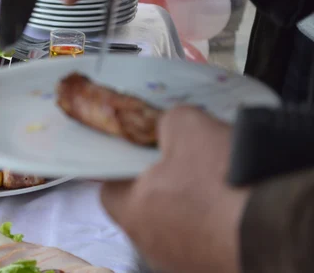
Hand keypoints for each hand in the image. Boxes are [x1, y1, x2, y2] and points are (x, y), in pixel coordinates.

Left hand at [100, 106, 248, 272]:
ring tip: (214, 182)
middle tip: (184, 163)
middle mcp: (150, 243)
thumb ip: (168, 123)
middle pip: (145, 206)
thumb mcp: (189, 128)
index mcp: (132, 212)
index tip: (139, 154)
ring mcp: (182, 260)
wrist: (272, 228)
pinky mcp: (212, 266)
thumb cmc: (222, 184)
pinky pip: (205, 237)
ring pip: (177, 223)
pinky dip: (214, 222)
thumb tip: (171, 124)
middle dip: (162, 184)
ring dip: (191, 204)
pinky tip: (232, 204)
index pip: (109, 188)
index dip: (123, 167)